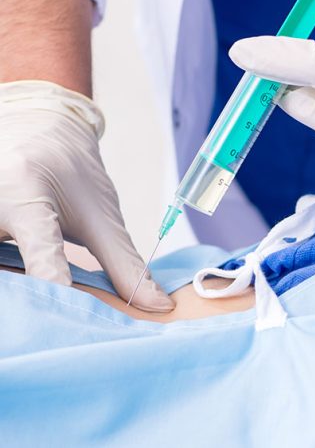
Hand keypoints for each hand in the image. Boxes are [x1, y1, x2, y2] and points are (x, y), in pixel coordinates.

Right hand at [0, 81, 173, 311]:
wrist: (39, 132)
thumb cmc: (73, 174)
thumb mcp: (102, 217)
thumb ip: (125, 265)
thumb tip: (157, 305)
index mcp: (26, 194)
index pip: (41, 252)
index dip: (57, 286)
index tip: (74, 315)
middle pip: (9, 273)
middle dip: (33, 299)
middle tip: (63, 322)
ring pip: (1, 276)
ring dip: (20, 293)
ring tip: (43, 308)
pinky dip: (13, 283)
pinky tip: (27, 292)